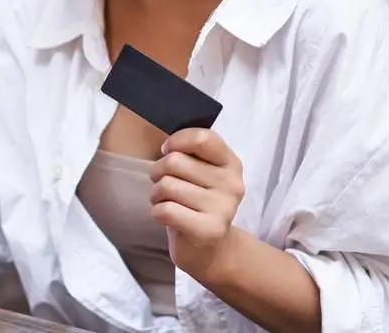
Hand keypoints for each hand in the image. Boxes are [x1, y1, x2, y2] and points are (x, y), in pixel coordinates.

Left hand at [149, 127, 244, 279]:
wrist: (210, 250)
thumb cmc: (197, 204)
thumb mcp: (201, 173)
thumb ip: (190, 154)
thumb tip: (168, 146)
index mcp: (231, 163)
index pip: (202, 138)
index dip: (176, 142)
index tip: (169, 152)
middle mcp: (232, 184)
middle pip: (175, 161)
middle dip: (158, 172)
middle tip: (163, 186)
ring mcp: (224, 208)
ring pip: (167, 185)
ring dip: (155, 194)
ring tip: (165, 202)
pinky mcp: (209, 230)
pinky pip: (166, 210)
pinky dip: (157, 212)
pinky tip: (166, 218)